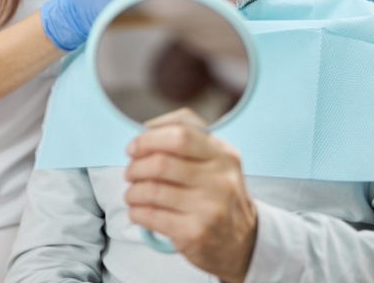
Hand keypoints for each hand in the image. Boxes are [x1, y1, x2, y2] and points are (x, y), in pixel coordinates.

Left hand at [125, 113, 256, 282]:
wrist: (242, 242)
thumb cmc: (219, 196)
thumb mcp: (217, 161)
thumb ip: (188, 140)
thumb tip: (146, 131)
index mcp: (223, 154)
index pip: (181, 134)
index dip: (149, 138)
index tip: (134, 146)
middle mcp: (220, 179)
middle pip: (161, 162)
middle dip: (136, 166)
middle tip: (130, 172)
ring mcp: (209, 207)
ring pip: (152, 190)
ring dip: (133, 191)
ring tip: (133, 194)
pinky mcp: (195, 233)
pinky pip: (151, 216)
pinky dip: (136, 211)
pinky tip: (138, 211)